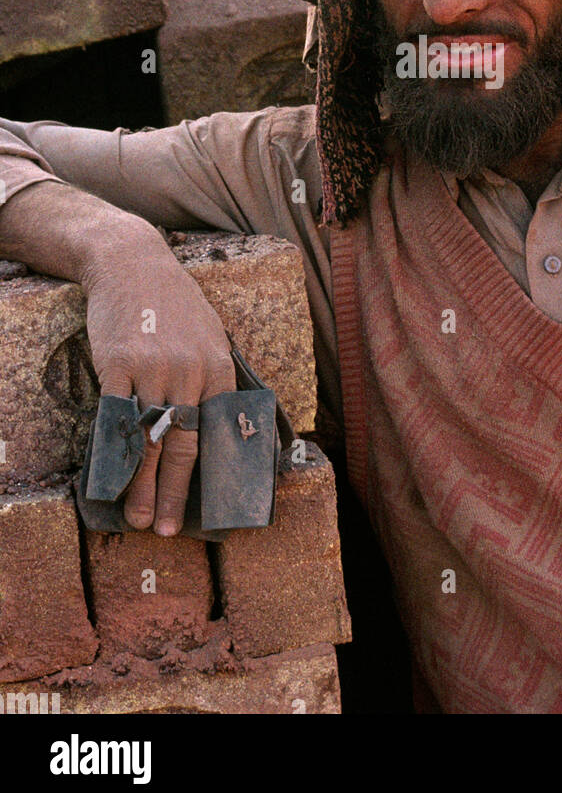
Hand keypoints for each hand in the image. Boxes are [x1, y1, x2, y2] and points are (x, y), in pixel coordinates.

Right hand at [82, 232, 235, 535]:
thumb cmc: (174, 300)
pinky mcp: (118, 365)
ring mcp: (153, 369)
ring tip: (139, 518)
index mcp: (218, 367)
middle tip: (168, 529)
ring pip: (150, 438)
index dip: (211, 473)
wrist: (133, 264)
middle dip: (176, 492)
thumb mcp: (210, 332)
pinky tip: (112, 479)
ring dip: (144, 484)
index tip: (208, 506)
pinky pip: (117, 419)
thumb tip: (218, 420)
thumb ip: (214, 375)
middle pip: (183, 443)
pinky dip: (116, 453)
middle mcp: (189, 371)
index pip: (217, 432)